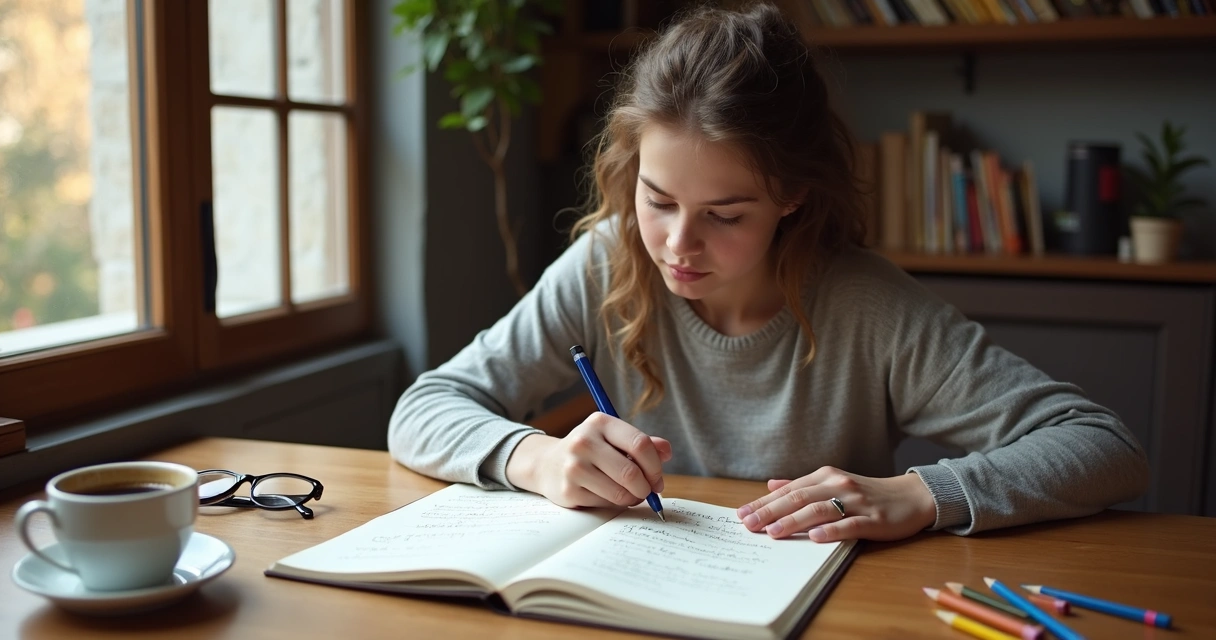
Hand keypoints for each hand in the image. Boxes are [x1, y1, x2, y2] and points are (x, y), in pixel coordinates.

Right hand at [506, 412, 671, 508]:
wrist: (548, 464)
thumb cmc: (591, 451)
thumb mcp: (613, 439)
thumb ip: (642, 444)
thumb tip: (666, 451)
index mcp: (600, 423)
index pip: (640, 444)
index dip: (655, 466)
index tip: (657, 478)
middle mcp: (584, 441)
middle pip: (631, 472)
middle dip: (646, 487)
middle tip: (647, 491)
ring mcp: (574, 466)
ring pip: (620, 492)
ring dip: (631, 498)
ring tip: (628, 494)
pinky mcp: (568, 490)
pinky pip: (605, 504)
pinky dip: (613, 504)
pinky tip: (607, 496)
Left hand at [736, 467, 936, 542]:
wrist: (910, 497)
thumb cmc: (867, 493)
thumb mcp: (832, 483)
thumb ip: (802, 486)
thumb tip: (771, 485)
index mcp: (825, 476)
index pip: (788, 490)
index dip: (764, 502)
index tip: (741, 514)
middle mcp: (838, 485)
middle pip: (798, 498)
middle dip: (770, 512)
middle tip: (748, 525)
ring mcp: (856, 502)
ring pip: (819, 510)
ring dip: (794, 521)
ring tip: (773, 532)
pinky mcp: (873, 519)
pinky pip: (849, 524)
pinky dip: (831, 530)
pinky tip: (814, 537)